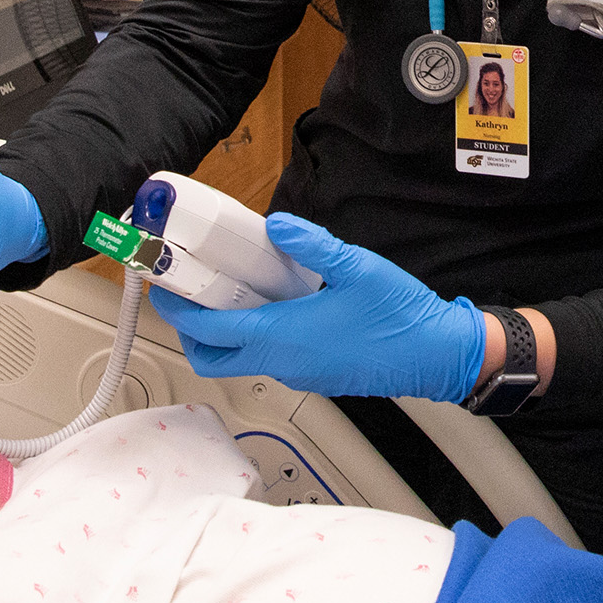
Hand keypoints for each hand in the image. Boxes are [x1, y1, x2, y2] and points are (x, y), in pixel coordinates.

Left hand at [155, 213, 486, 404]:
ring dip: (223, 335)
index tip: (164, 286)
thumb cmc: (402, 317)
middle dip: (190, 331)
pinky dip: (253, 339)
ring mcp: (298, 374)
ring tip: (229, 293)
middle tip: (188, 296)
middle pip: (212, 359)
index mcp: (284, 337)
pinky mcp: (314, 376)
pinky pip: (268, 361)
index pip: (209, 331)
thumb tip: (276, 226)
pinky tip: (272, 306)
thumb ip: (311, 244)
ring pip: (239, 362)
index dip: (178, 309)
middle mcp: (284, 363)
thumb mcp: (357, 267)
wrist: (437, 356)